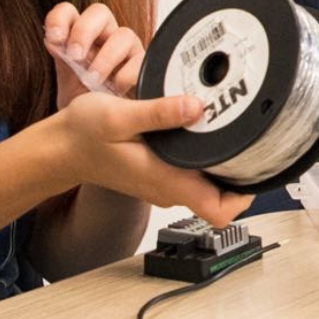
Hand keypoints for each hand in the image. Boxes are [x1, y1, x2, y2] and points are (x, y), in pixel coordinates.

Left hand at [44, 2, 145, 107]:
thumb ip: (61, 59)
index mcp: (80, 35)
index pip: (69, 12)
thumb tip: (53, 40)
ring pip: (123, 34)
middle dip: (85, 31)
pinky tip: (114, 90)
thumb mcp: (67, 81)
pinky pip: (139, 61)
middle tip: (75, 56)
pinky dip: (124, 75)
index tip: (54, 38)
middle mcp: (105, 36)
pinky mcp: (144, 65)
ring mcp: (127, 49)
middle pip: (99, 12)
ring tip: (93, 80)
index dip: (60, 18)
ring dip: (105, 57)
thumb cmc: (84, 102)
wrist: (101, 128)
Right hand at [46, 92, 250, 226]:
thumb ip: (159, 113)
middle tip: (254, 137)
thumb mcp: (120, 115)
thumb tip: (195, 108)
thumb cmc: (83, 136)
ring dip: (224, 163)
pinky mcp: (158, 174)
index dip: (245, 196)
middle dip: (243, 172)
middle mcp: (168, 188)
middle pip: (221, 197)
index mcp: (165, 180)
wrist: (60, 148)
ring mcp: (163, 184)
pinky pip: (191, 174)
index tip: (259, 168)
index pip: (219, 210)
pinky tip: (204, 131)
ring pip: (207, 184)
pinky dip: (203, 157)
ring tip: (233, 128)